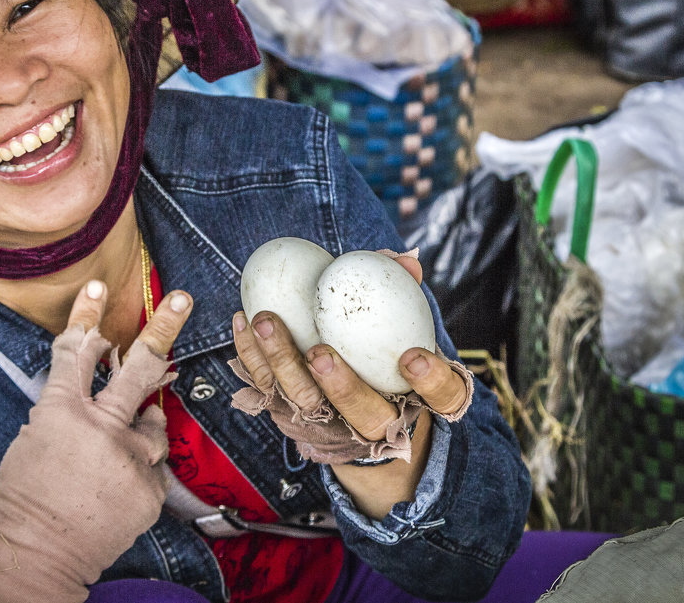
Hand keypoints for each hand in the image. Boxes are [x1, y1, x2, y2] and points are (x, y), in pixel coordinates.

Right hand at [0, 280, 191, 602]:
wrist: (36, 556)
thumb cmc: (23, 499)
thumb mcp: (33, 439)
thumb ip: (69, 409)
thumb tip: (100, 393)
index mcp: (61, 411)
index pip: (78, 350)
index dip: (88, 315)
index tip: (100, 286)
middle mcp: (101, 427)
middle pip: (140, 366)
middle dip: (164, 327)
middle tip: (182, 300)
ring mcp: (130, 458)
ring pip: (153, 424)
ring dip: (141, 431)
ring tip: (115, 455)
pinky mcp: (150, 488)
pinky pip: (153, 467)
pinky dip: (138, 473)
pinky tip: (114, 491)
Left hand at [232, 255, 471, 517]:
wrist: (349, 411)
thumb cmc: (381, 354)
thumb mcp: (402, 326)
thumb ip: (404, 292)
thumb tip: (404, 259)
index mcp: (417, 400)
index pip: (442, 398)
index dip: (431, 382)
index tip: (413, 357)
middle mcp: (378, 422)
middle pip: (363, 414)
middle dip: (340, 386)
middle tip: (319, 352)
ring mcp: (331, 424)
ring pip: (306, 403)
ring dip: (282, 362)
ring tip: (265, 320)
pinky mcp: (290, 417)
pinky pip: (267, 389)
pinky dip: (251, 355)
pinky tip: (242, 320)